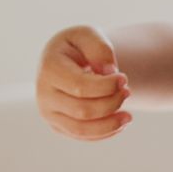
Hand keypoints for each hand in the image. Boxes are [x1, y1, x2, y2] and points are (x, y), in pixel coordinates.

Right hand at [37, 24, 132, 139]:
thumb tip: (109, 71)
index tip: (124, 78)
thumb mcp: (89, 34)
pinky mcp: (58, 126)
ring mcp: (49, 113)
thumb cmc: (80, 46)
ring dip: (110, 125)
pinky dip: (104, 132)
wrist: (67, 60)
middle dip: (111, 103)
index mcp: (49, 69)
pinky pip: (82, 136)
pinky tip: (119, 122)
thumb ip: (100, 48)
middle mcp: (44, 94)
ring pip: (81, 129)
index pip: (80, 87)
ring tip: (129, 116)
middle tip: (128, 92)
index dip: (107, 86)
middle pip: (82, 110)